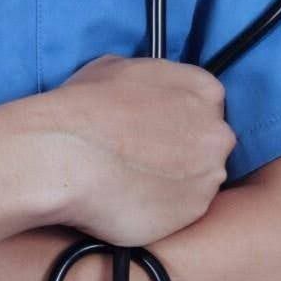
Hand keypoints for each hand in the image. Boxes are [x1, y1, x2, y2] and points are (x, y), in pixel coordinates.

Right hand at [0, 55, 235, 245]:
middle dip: (185, 152)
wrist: (64, 157)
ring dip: (176, 183)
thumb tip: (143, 91)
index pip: (209, 106)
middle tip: (146, 160)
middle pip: (211, 144)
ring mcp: (209, 174)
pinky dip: (164, 210)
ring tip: (134, 183)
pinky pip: (184, 211)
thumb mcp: (116, 68)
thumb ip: (149, 80)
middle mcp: (217, 132)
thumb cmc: (83, 109)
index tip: (161, 131)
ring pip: (200, 180)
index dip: (182, 120)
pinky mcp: (194, 212)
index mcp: (205, 90)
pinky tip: (132, 201)